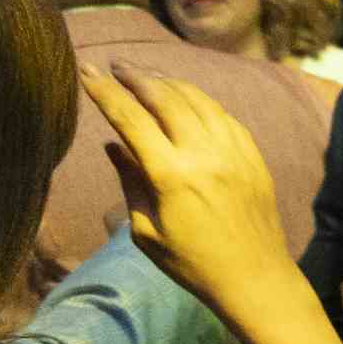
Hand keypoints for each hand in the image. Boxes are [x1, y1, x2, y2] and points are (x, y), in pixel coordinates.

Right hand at [83, 70, 297, 317]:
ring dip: (169, 82)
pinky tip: (185, 98)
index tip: (87, 70)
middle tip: (117, 65)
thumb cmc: (191, 263)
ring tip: (146, 75)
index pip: (131, 119)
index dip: (105, 91)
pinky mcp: (254, 157)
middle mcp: (205, 155)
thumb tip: (113, 144)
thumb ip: (129, 181)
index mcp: (172, 175)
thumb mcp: (146, 230)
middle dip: (137, 77)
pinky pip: (224, 116)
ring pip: (199, 100)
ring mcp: (235, 153)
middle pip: (166, 98)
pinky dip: (200, 100)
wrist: (255, 278)